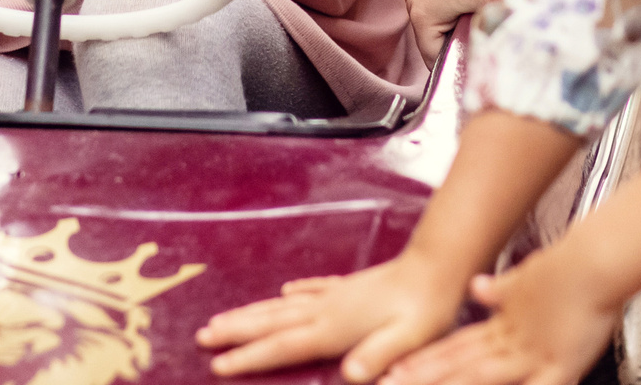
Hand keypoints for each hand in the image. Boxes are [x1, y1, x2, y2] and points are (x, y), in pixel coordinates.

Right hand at [197, 249, 470, 380]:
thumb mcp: (407, 340)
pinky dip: (293, 294)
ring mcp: (335, 296)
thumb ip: (377, 356)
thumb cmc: (426, 309)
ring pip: (283, 306)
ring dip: (252, 313)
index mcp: (334, 327)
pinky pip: (311, 291)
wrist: (439, 266)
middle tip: (201, 336)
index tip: (217, 364)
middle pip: (272, 322)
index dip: (249, 356)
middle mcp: (327, 309)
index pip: (284, 345)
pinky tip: (284, 292)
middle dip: (236, 331)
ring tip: (224, 318)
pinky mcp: (349, 288)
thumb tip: (351, 376)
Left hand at [381, 248, 619, 384]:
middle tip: (388, 383)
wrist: (597, 261)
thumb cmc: (571, 269)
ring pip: (481, 376)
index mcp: (504, 324)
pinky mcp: (559, 368)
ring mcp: (532, 355)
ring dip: (452, 384)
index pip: (454, 347)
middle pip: (459, 365)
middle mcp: (511, 341)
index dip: (424, 361)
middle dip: (423, 377)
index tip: (394, 370)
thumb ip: (500, 291)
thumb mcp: (525, 280)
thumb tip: (478, 288)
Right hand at [403, 0, 532, 59]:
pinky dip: (453, 12)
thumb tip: (477, 64)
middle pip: (432, 42)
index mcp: (422, 15)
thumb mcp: (489, 21)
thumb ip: (476, 48)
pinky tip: (472, 2)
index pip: (434, 60)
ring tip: (478, 15)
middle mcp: (413, 0)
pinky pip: (438, 9)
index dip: (459, 61)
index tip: (478, 54)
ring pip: (435, 26)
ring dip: (454, 27)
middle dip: (456, 43)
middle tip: (482, 32)